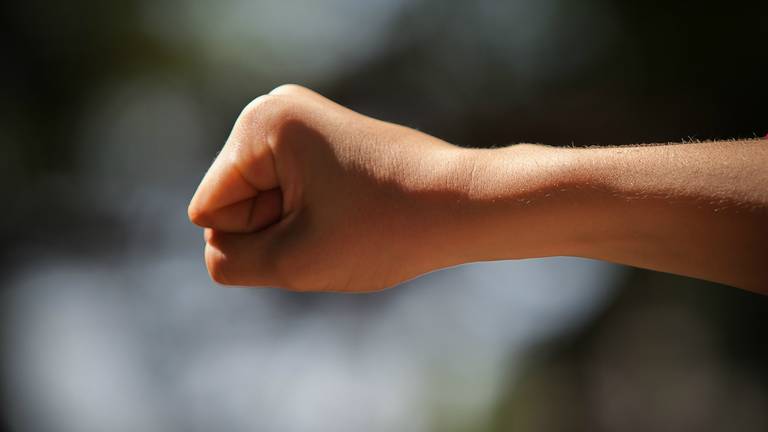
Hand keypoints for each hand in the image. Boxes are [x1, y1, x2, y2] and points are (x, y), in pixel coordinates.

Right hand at [188, 85, 471, 291]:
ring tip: (346, 219)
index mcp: (259, 124)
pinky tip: (352, 211)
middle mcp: (274, 110)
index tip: (317, 227)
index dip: (258, 241)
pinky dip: (314, 218)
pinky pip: (290, 197)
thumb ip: (231, 261)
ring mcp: (300, 123)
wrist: (462, 205)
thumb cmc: (384, 230)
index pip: (210, 213)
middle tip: (335, 227)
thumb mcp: (294, 263)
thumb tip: (217, 247)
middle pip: (236, 205)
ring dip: (297, 228)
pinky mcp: (322, 141)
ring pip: (264, 206)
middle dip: (278, 232)